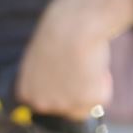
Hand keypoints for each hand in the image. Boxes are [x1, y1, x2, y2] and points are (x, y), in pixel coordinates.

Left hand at [16, 0, 132, 119]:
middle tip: (81, 65)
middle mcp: (41, 103)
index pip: (50, 103)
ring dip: (93, 86)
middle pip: (68, 109)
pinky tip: (96, 64)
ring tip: (87, 62)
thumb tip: (58, 82)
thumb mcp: (41, 57)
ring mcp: (63, 104)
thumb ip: (46, 75)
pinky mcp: (86, 101)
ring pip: (87, 105)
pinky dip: (105, 82)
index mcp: (27, 93)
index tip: (68, 69)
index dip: (65, 86)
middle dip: (79, 90)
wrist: (75, 24)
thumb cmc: (61, 31)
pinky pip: (102, 98)